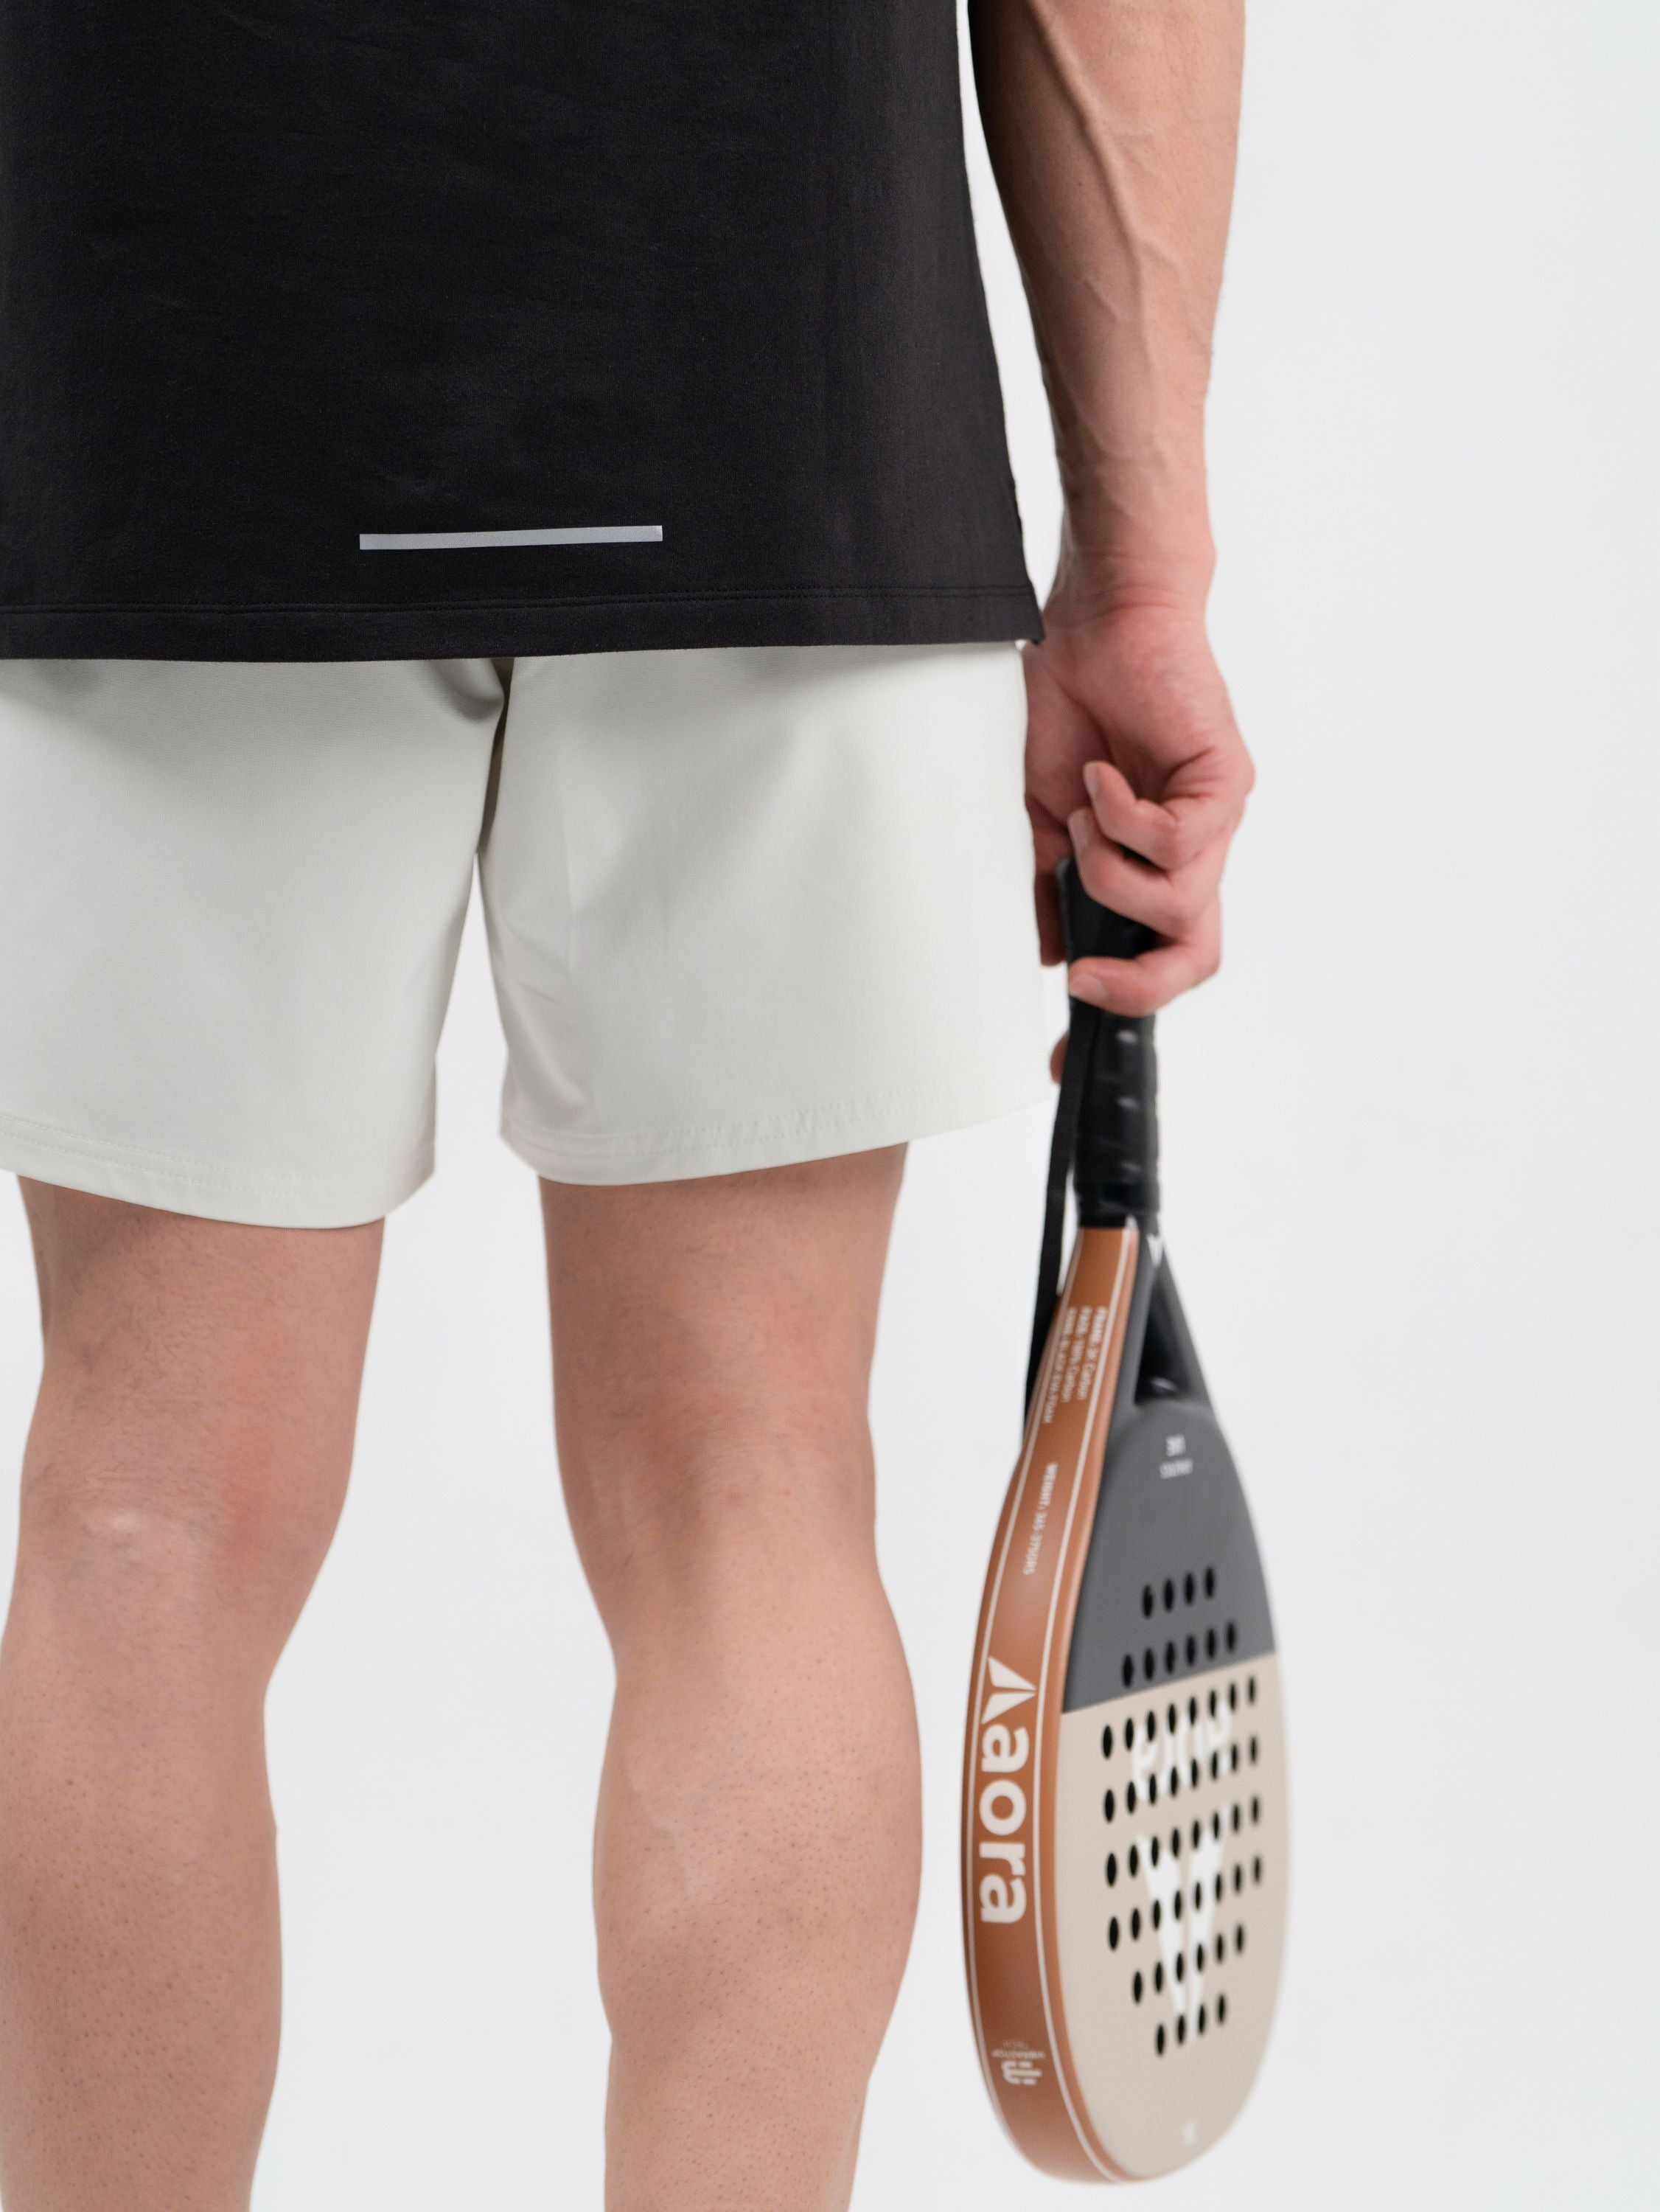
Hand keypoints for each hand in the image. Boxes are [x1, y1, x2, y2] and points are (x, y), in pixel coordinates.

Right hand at [1024, 598, 1252, 1014]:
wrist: (1096, 621)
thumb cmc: (1068, 707)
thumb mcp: (1037, 816)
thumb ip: (1046, 885)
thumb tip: (1044, 954)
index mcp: (1150, 867)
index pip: (1156, 959)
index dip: (1119, 1014)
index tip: (1058, 1057)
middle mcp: (1192, 853)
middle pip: (1195, 957)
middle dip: (1138, 986)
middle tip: (1082, 979)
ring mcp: (1215, 821)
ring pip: (1177, 905)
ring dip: (1109, 873)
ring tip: (1082, 815)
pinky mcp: (1225, 783)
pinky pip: (1176, 842)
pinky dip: (1123, 818)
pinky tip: (1103, 776)